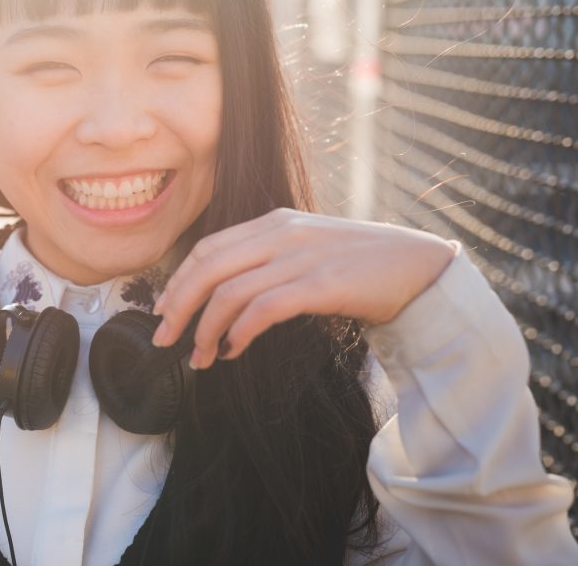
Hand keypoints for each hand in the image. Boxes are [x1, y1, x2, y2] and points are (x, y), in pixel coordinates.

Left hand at [150, 207, 456, 368]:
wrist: (419, 266)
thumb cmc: (359, 264)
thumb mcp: (305, 248)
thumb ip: (267, 258)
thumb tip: (221, 294)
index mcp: (273, 221)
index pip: (207, 248)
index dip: (177, 280)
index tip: (161, 310)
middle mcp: (281, 233)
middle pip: (208, 267)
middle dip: (178, 306)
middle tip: (163, 339)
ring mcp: (301, 257)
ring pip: (230, 291)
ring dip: (206, 330)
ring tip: (200, 358)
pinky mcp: (322, 284)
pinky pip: (264, 308)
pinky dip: (240, 332)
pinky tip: (233, 350)